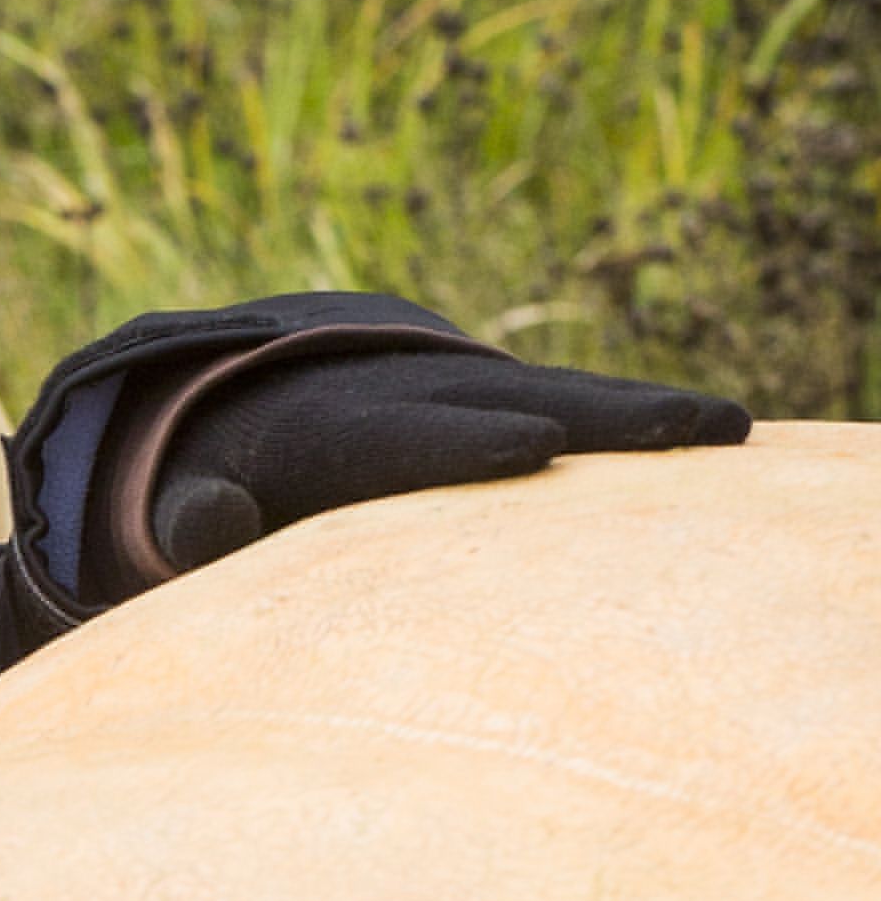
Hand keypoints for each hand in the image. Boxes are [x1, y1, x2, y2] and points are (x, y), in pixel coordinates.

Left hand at [135, 314, 744, 579]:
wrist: (210, 390)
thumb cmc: (193, 481)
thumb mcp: (173, 507)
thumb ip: (189, 518)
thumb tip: (205, 522)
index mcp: (320, 426)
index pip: (401, 437)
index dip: (463, 440)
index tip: (533, 447)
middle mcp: (394, 386)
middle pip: (509, 403)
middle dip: (594, 416)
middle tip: (682, 432)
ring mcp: (441, 379)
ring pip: (553, 392)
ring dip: (637, 412)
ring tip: (728, 430)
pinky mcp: (472, 386)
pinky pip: (557, 396)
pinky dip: (623, 412)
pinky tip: (700, 432)